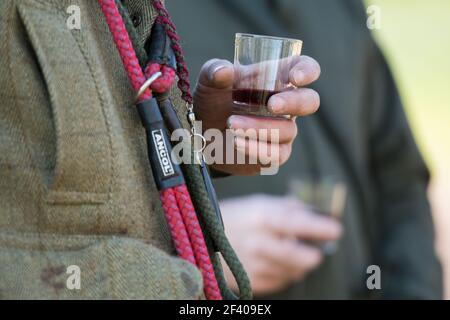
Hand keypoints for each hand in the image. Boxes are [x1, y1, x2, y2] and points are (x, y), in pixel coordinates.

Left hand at [193, 56, 320, 174]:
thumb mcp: (209, 82)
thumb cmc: (213, 101)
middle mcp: (286, 105)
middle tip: (272, 105)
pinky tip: (237, 142)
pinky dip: (256, 148)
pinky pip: (275, 154)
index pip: (304, 68)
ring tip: (231, 123)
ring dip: (260, 127)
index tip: (296, 78)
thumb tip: (224, 71)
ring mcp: (283, 131)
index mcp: (277, 78)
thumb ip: (214, 71)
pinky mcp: (274, 154)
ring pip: (287, 130)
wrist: (203, 135)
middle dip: (293, 103)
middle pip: (309, 101)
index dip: (307, 70)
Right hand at [220, 195, 342, 295]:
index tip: (336, 230)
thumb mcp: (260, 203)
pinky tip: (275, 263)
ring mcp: (252, 264)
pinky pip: (279, 281)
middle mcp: (256, 241)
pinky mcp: (249, 281)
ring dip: (299, 265)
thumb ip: (290, 208)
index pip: (296, 223)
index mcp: (260, 216)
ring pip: (292, 272)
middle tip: (317, 253)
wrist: (202, 237)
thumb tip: (319, 214)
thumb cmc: (237, 216)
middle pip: (298, 256)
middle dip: (313, 256)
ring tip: (290, 255)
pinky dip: (284, 273)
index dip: (319, 227)